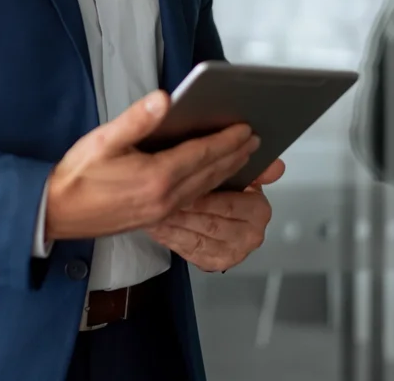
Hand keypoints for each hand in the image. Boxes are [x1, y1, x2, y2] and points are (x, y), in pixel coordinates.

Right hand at [44, 90, 261, 241]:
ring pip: (205, 188)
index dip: (227, 140)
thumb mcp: (103, 140)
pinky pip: (194, 198)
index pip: (202, 154)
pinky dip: (211, 185)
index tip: (246, 127)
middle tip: (256, 141)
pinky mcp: (156, 218)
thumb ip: (136, 120)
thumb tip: (164, 99)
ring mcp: (163, 211)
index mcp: (157, 176)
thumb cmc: (78, 174)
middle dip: (236, 155)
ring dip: (228, 171)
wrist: (58, 212)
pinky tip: (212, 179)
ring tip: (243, 157)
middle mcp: (167, 197)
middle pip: (211, 173)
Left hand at [144, 159, 285, 271]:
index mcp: (258, 210)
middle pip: (210, 220)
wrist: (212, 215)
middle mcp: (250, 235)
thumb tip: (277, 166)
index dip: (200, 194)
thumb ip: (254, 168)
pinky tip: (155, 224)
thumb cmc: (222, 189)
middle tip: (157, 195)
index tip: (176, 183)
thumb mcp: (237, 172)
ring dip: (173, 222)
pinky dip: (170, 236)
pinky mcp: (214, 262)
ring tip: (152, 207)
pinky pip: (188, 249)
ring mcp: (233, 252)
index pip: (228, 202)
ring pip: (197, 235)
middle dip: (182, 207)